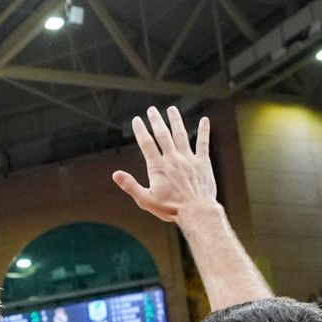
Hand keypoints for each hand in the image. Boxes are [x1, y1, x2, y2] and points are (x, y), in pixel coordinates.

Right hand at [112, 106, 217, 223]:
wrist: (197, 211)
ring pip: (181, 135)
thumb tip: (115, 174)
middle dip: (156, 121)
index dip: (140, 130)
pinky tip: (205, 120)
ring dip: (176, 121)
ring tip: (172, 109)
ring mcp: (189, 159)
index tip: (137, 120)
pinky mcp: (203, 163)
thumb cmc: (170, 208)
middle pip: (163, 135)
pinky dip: (204, 131)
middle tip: (152, 109)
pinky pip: (203, 143)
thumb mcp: (146, 200)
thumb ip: (130, 186)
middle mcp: (173, 159)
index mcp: (158, 167)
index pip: (146, 143)